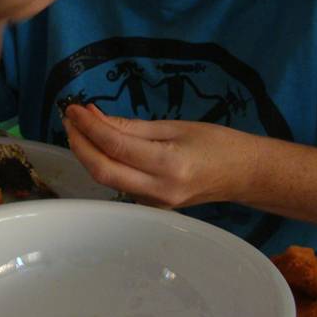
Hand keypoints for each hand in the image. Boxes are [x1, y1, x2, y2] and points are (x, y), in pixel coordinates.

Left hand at [62, 104, 260, 208]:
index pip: (115, 147)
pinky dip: (103, 162)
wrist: (247, 176)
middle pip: (102, 170)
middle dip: (79, 143)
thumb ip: (132, 127)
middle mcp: (158, 190)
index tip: (73, 109)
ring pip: (107, 179)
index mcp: (169, 165)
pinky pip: (118, 183)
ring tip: (79, 127)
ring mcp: (154, 204)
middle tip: (69, 119)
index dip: (89, 127)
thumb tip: (94, 117)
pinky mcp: (151, 207)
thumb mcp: (176, 127)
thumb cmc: (218, 144)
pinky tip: (99, 143)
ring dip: (87, 152)